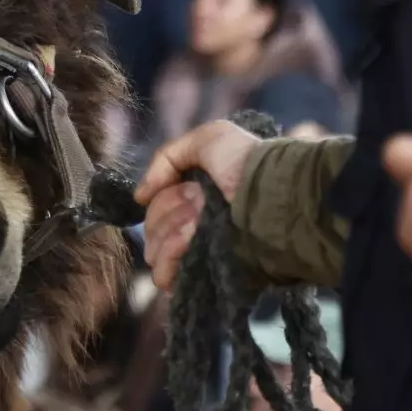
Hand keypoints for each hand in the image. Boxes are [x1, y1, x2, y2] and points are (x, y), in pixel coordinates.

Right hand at [133, 120, 264, 290]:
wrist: (271, 197)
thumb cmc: (242, 163)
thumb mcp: (208, 138)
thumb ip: (167, 158)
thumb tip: (140, 197)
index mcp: (193, 194)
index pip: (158, 204)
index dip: (165, 199)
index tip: (190, 193)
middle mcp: (193, 221)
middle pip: (154, 226)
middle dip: (168, 217)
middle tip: (196, 210)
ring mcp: (198, 247)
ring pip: (157, 249)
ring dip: (170, 236)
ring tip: (193, 229)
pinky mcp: (206, 269)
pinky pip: (170, 271)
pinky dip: (168, 262)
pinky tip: (178, 254)